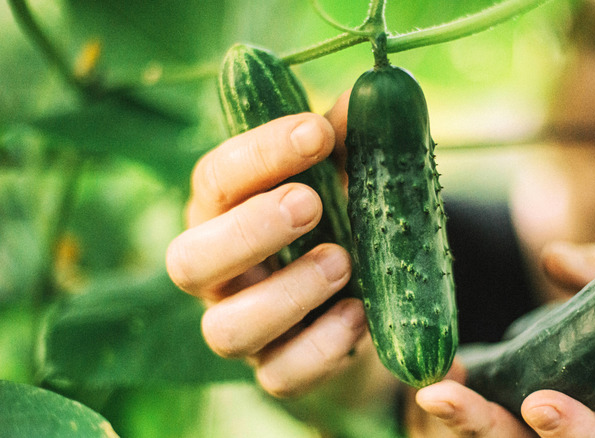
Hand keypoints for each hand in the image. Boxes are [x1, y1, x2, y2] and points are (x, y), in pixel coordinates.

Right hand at [165, 91, 371, 396]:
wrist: (358, 305)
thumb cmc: (336, 227)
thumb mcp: (341, 180)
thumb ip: (344, 143)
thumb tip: (362, 98)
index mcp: (224, 216)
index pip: (214, 180)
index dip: (259, 153)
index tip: (316, 132)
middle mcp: (219, 275)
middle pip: (188, 261)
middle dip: (249, 230)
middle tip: (311, 204)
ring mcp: (243, 328)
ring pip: (227, 329)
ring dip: (287, 294)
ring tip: (342, 262)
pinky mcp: (276, 371)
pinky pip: (281, 375)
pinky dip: (321, 346)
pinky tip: (358, 314)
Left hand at [410, 368, 594, 437]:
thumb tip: (555, 260)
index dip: (572, 428)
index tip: (539, 404)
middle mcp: (567, 436)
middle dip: (481, 424)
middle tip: (441, 398)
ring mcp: (525, 429)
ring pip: (488, 435)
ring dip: (454, 415)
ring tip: (424, 388)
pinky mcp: (497, 414)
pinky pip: (469, 416)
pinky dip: (446, 398)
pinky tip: (426, 372)